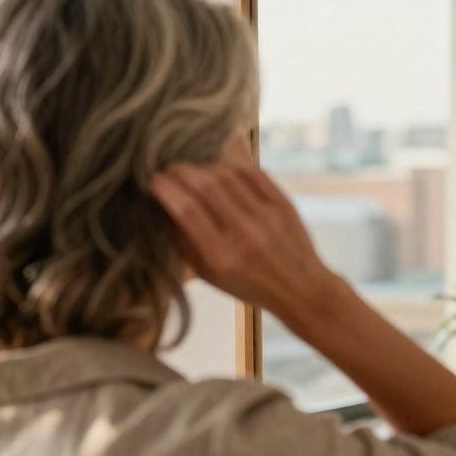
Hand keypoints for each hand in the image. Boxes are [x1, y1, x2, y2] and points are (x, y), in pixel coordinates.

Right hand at [151, 162, 331, 313]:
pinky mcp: (283, 204)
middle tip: (170, 170)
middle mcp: (245, 233)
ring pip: (227, 175)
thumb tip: (164, 205)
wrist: (300, 288)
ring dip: (204, 167)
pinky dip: (231, 166)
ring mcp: (267, 216)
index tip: (154, 180)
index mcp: (222, 256)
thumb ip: (184, 242)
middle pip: (205, 186)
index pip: (187, 210)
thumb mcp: (209, 275)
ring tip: (194, 171)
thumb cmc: (249, 284)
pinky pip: (252, 173)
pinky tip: (220, 170)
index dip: (166, 189)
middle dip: (181, 172)